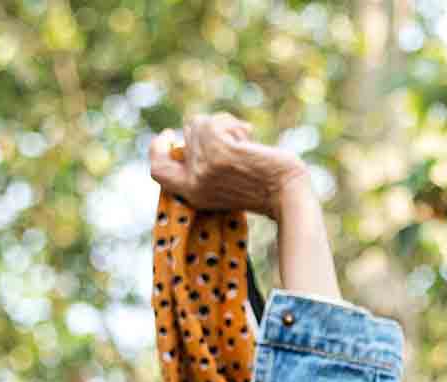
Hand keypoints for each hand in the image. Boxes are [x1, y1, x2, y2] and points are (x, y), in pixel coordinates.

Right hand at [147, 113, 308, 219]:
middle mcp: (194, 182)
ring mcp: (205, 167)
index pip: (157, 170)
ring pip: (199, 123)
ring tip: (246, 143)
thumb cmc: (265, 188)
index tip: (169, 134)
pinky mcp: (219, 152)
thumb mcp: (225, 182)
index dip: (158, 149)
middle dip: (211, 128)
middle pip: (186, 133)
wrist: (289, 195)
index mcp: (192, 193)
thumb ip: (205, 164)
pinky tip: (249, 136)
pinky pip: (213, 122)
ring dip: (225, 125)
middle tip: (236, 141)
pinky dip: (232, 123)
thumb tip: (193, 128)